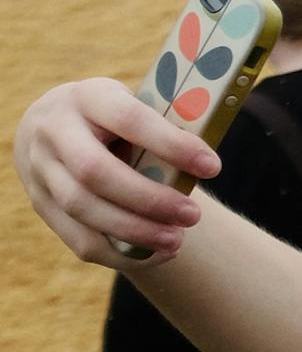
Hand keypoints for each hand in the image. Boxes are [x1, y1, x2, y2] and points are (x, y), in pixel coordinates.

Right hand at [13, 79, 216, 268]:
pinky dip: (122, 254)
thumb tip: (207, 163)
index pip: (128, 119)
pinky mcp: (41, 205)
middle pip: (95, 171)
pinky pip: (79, 240)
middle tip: (193, 216)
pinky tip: (158, 254)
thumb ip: (162, 127)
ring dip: (136, 231)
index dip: (171, 145)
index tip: (213, 167)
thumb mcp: (131, 106)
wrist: (51, 125)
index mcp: (87, 97)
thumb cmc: (112, 119)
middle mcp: (53, 130)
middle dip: (149, 199)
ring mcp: (39, 169)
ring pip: (82, 209)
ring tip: (178, 240)